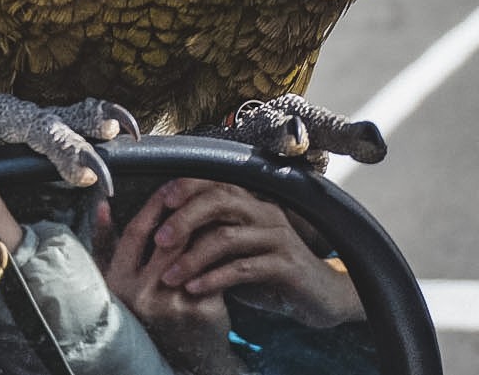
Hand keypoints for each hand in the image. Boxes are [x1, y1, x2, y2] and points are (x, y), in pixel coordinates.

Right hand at [100, 194, 245, 372]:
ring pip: (192, 252)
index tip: (167, 190)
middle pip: (168, 240)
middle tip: (196, 195)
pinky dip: (219, 252)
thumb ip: (106, 243)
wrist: (180, 356)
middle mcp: (141, 294)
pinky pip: (212, 270)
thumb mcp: (116, 280)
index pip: (135, 233)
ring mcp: (172, 303)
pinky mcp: (200, 310)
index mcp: (117, 283)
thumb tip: (102, 205)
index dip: (152, 207)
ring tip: (214, 214)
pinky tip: (226, 241)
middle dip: (184, 213)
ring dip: (204, 230)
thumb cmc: (146, 312)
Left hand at [146, 179, 365, 328]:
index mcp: (250, 202)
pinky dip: (214, 278)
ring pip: (227, 237)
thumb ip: (208, 237)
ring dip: (192, 257)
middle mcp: (265, 212)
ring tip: (169, 276)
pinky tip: (195, 289)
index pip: (213, 181)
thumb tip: (160, 232)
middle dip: (183, 219)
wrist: (321, 298)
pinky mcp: (288, 266)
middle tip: (158, 240)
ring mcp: (278, 238)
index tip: (159, 202)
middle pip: (218, 201)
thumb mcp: (235, 251)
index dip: (184, 187)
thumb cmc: (269, 272)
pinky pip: (244, 268)